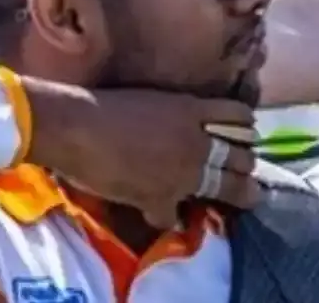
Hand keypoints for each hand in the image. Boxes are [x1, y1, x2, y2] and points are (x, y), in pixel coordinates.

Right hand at [28, 85, 257, 228]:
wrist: (73, 126)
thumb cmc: (101, 105)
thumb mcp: (149, 100)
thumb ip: (173, 114)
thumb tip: (178, 126)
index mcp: (190, 109)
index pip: (240, 117)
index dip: (245, 128)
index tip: (242, 136)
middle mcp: (195, 141)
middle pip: (242, 156)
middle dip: (244, 165)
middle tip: (240, 170)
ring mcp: (182, 173)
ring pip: (227, 188)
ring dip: (232, 194)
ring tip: (235, 198)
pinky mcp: (160, 199)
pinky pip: (175, 217)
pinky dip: (168, 218)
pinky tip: (161, 215)